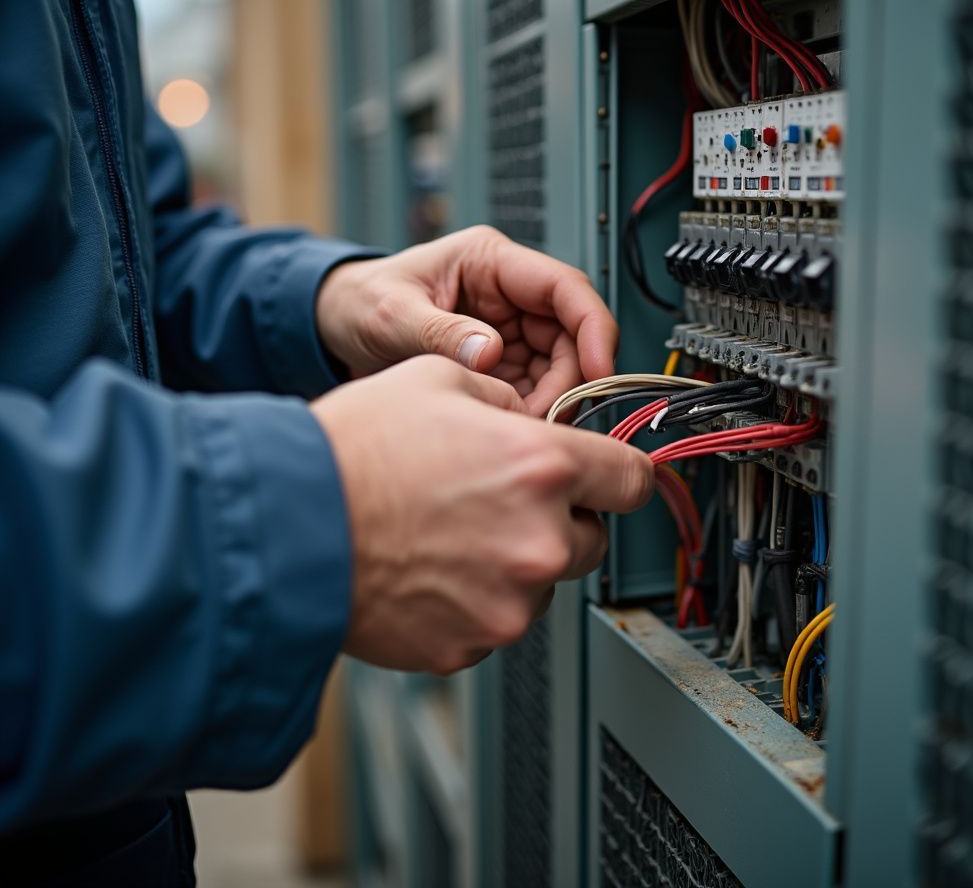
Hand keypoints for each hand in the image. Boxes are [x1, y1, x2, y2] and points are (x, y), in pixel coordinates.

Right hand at [310, 356, 652, 674]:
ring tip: (446, 534)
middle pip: (590, 539)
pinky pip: (493, 620)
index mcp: (540, 466)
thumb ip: (503, 400)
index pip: (633, 480)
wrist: (286, 527)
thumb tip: (523, 418)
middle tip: (498, 501)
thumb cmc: (352, 453)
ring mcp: (505, 603)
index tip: (612, 478)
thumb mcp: (436, 380)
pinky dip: (473, 600)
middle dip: (556, 519)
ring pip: (539, 582)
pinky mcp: (468, 646)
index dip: (622, 474)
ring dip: (512, 561)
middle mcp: (537, 540)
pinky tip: (427, 569)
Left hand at [315, 226, 616, 415]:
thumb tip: (491, 354)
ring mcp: (506, 329)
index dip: (592, 327)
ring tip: (523, 424)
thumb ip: (440, 332)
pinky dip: (528, 410)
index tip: (599, 369)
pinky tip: (509, 425)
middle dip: (569, 377)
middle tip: (549, 415)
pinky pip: (531, 387)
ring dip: (550, 398)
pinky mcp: (499, 362)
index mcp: (490, 261)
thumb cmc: (360, 301)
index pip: (564, 288)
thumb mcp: (392, 313)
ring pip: (557, 366)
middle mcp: (508, 294)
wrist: (336, 327)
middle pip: (569, 334)